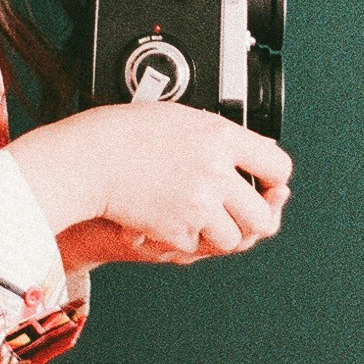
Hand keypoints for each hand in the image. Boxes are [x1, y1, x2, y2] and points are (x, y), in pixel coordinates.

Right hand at [9, 101, 291, 266]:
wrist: (86, 159)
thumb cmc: (124, 133)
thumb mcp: (182, 118)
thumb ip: (221, 137)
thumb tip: (258, 151)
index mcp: (220, 137)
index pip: (278, 165)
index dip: (277, 178)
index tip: (270, 183)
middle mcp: (215, 172)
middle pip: (263, 214)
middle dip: (258, 218)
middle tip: (248, 212)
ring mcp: (197, 205)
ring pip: (235, 238)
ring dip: (224, 234)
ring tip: (207, 218)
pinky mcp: (177, 230)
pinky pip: (199, 246)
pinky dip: (191, 239)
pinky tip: (176, 219)